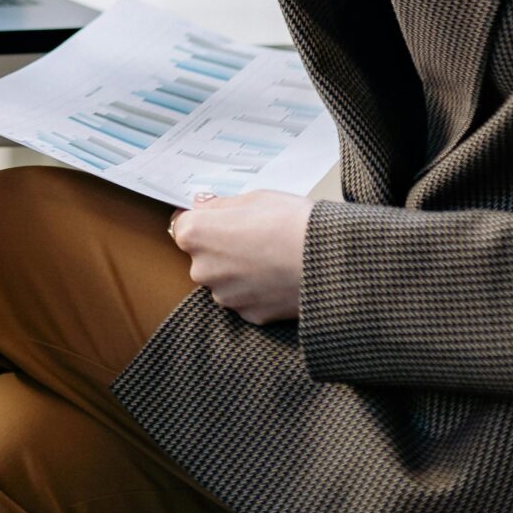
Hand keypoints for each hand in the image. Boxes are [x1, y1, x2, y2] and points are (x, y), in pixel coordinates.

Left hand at [167, 191, 312, 324]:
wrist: (328, 261)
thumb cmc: (291, 222)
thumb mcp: (254, 198)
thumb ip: (222, 205)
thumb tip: (204, 206)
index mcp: (197, 235)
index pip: (183, 225)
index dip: (203, 221)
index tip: (220, 219)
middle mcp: (203, 269)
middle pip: (204, 256)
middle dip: (222, 248)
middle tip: (255, 236)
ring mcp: (225, 296)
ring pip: (225, 280)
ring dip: (240, 271)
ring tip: (272, 257)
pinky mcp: (248, 315)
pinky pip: (246, 298)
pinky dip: (257, 290)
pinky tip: (279, 276)